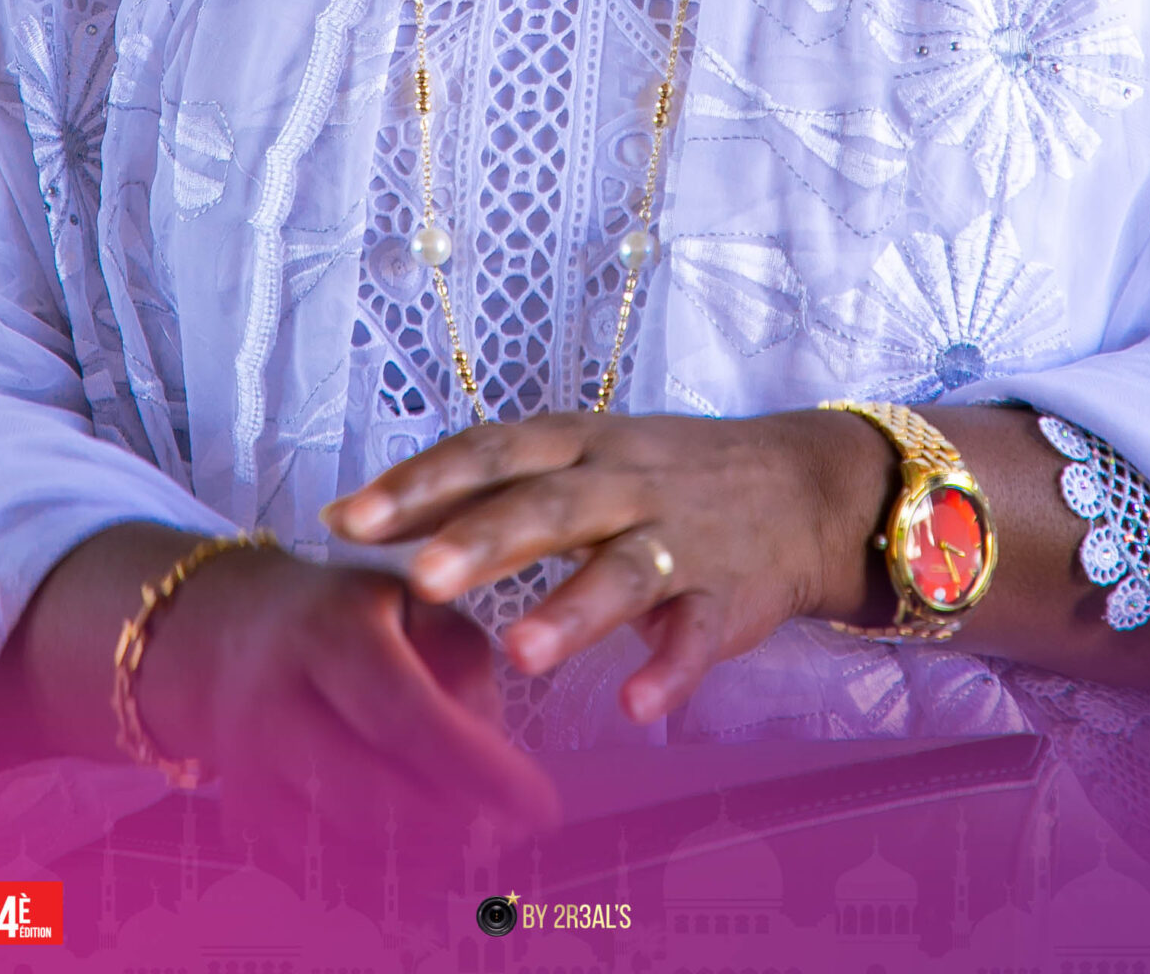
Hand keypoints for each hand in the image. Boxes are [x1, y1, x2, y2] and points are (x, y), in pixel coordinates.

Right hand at [3, 523, 557, 844]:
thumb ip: (465, 667)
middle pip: (374, 798)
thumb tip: (493, 754)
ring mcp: (251, 772)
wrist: (229, 638)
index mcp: (329, 632)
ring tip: (477, 841)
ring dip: (429, 862)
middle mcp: (277, 704)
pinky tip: (428, 859)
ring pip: (351, 851)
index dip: (478, 771)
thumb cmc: (348, 619)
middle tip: (512, 831)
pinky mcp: (246, 823)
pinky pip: (325, 878)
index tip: (542, 808)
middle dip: (457, 827)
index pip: (407, 715)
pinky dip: (387, 883)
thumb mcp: (416, 602)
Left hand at [323, 411, 895, 727]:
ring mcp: (680, 535)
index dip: (423, 482)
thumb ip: (471, 493)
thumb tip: (349, 516)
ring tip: (521, 652)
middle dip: (483, 538)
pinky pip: (698, 631)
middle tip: (421, 580)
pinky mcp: (727, 594)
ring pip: (624, 567)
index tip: (351, 517)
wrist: (800, 487)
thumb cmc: (654, 478)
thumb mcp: (570, 464)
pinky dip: (671, 667)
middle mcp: (623, 480)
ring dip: (574, 608)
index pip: (492, 451)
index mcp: (577, 444)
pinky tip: (637, 705)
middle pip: (548, 504)